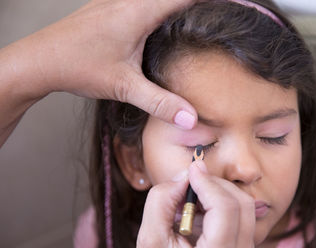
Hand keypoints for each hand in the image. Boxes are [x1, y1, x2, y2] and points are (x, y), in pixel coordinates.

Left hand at [0, 0, 197, 146]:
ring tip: (195, 16)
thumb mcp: (124, 87)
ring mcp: (114, 1)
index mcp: (137, 12)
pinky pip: (140, 1)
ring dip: (175, 4)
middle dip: (193, 3)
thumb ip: (160, 102)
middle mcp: (127, 0)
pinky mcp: (107, 7)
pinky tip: (161, 24)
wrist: (39, 60)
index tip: (227, 4)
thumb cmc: (78, 67)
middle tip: (214, 12)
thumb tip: (190, 119)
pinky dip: (157, 7)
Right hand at [134, 161, 259, 247]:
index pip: (226, 207)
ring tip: (192, 207)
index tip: (191, 169)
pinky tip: (201, 222)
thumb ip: (160, 203)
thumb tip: (184, 176)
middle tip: (190, 185)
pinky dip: (224, 212)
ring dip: (219, 197)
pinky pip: (243, 224)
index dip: (208, 182)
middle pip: (241, 204)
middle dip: (215, 185)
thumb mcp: (150, 244)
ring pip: (245, 212)